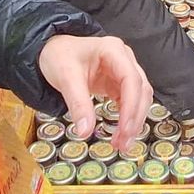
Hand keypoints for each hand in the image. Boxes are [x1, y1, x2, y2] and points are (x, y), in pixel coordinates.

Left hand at [38, 35, 152, 149]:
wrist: (53, 51)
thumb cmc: (60, 55)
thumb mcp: (65, 77)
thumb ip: (77, 104)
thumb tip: (85, 131)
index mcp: (112, 50)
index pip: (130, 78)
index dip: (131, 105)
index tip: (125, 128)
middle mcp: (123, 58)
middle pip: (140, 90)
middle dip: (134, 118)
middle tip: (124, 142)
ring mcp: (123, 71)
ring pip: (140, 97)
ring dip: (134, 121)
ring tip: (123, 143)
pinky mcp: (119, 83)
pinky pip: (130, 102)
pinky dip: (128, 118)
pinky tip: (122, 133)